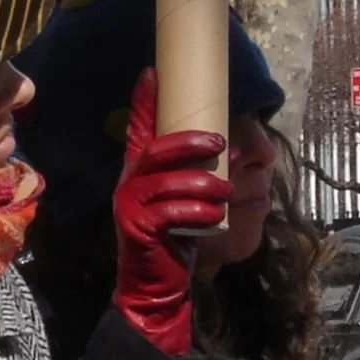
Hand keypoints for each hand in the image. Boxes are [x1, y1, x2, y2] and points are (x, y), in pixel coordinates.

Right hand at [112, 68, 230, 357]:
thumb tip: (231, 144)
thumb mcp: (183, 201)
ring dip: (203, 183)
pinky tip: (212, 217)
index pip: (139, 130)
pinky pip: (169, 212)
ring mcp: (129, 207)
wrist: (155, 287)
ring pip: (166, 181)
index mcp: (138, 172)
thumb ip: (193, 174)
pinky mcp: (137, 230)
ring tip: (225, 192)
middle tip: (221, 142)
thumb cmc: (174, 240)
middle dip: (189, 141)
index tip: (152, 72)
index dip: (144, 101)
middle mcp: (129, 184)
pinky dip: (195, 212)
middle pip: (155, 150)